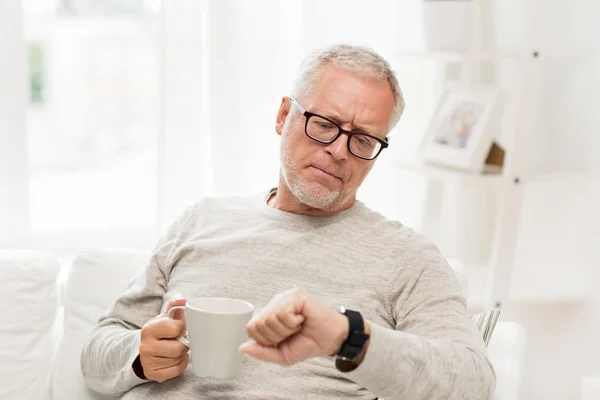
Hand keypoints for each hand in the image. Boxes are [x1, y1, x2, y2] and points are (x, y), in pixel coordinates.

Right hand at [138, 297, 189, 381]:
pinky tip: (176, 358)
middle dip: (184, 344)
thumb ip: (175, 306)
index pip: (176, 328)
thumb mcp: (164, 317)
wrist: (146, 349)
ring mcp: (148, 362)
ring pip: (178, 359)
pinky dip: (180, 364)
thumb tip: (184, 300)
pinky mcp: (152, 374)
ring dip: (182, 354)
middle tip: (181, 340)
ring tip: (177, 348)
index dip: (183, 327)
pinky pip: (176, 371)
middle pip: (178, 348)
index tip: (181, 327)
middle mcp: (146, 346)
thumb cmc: (160, 332)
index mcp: (149, 329)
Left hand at [239, 289, 359, 365]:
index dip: (266, 341)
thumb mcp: (282, 355)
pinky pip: (282, 313)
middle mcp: (275, 303)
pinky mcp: (295, 295)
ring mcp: (285, 297)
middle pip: (258, 325)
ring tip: (298, 326)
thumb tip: (242, 347)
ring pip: (269, 319)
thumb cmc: (308, 343)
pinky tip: (302, 319)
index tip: (283, 339)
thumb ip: (262, 352)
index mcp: (269, 314)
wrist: (332, 340)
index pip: (251, 329)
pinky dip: (293, 323)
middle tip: (291, 333)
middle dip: (276, 337)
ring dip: (286, 330)